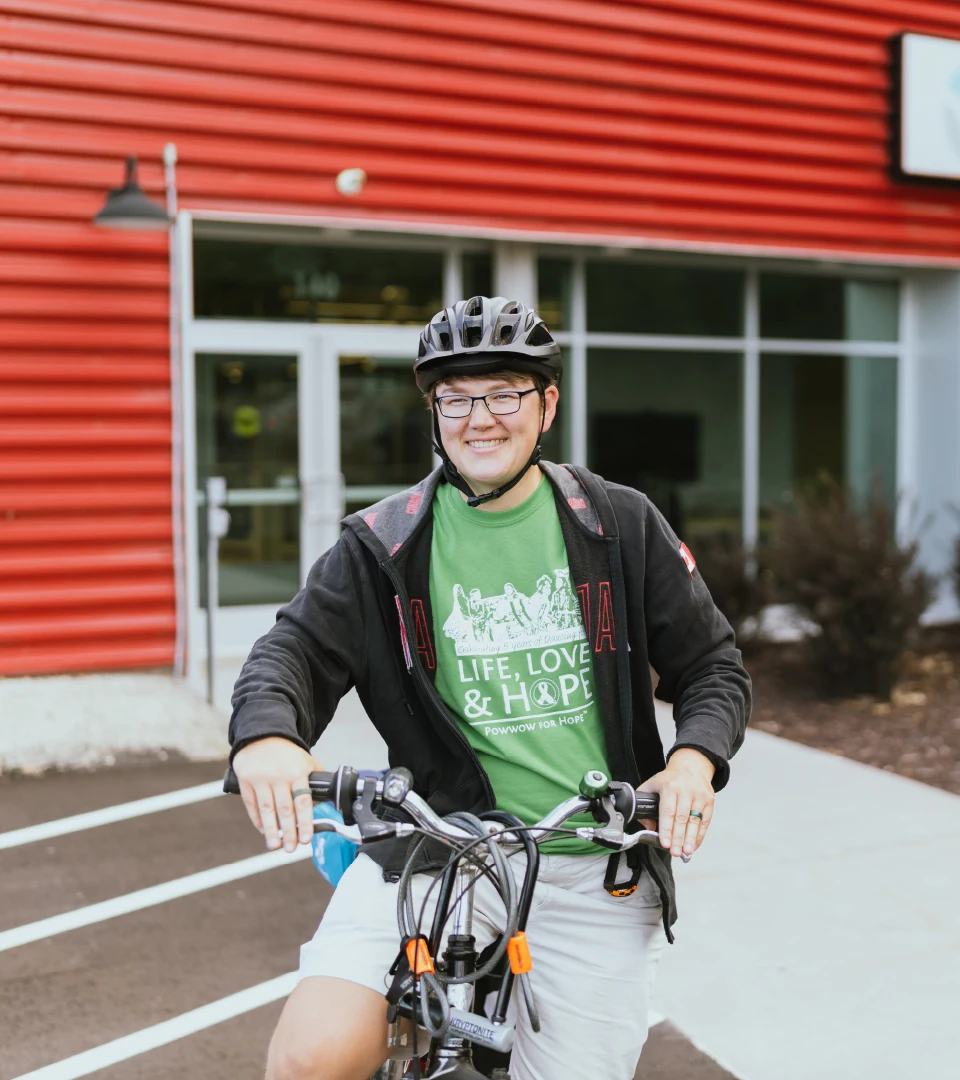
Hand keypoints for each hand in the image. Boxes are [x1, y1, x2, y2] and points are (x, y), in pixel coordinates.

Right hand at [232, 737, 322, 853]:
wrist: (262, 735)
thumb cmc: (287, 753)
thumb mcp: (306, 761)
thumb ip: (315, 780)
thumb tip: (326, 802)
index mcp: (297, 773)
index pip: (303, 802)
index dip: (305, 822)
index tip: (306, 839)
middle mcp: (279, 777)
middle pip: (284, 809)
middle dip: (288, 831)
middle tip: (291, 848)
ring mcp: (261, 779)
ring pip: (267, 809)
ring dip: (271, 830)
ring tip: (275, 845)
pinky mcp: (246, 781)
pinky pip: (251, 804)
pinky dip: (257, 819)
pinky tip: (263, 830)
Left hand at [638, 748, 715, 858]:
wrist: (691, 765)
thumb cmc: (670, 778)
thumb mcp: (652, 784)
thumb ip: (644, 803)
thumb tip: (648, 827)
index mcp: (669, 786)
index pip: (667, 811)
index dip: (666, 829)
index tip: (665, 843)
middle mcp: (685, 790)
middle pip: (682, 818)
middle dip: (678, 838)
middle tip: (675, 852)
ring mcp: (699, 795)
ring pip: (695, 821)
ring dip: (690, 838)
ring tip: (686, 852)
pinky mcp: (709, 800)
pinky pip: (705, 821)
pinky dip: (700, 835)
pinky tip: (694, 844)